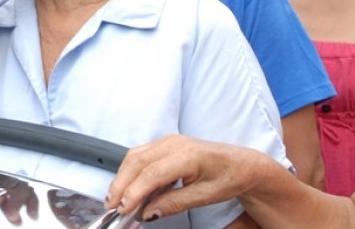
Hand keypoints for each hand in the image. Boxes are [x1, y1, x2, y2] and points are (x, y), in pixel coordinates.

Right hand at [105, 135, 258, 221]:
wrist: (242, 164)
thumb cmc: (229, 177)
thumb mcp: (206, 196)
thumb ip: (175, 203)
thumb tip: (149, 212)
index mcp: (188, 155)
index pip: (152, 174)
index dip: (134, 192)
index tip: (124, 209)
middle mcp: (174, 143)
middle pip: (137, 162)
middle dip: (121, 185)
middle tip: (112, 206)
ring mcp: (168, 141)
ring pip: (135, 156)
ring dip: (122, 177)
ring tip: (115, 199)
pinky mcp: (165, 144)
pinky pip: (141, 155)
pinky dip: (130, 171)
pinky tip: (128, 187)